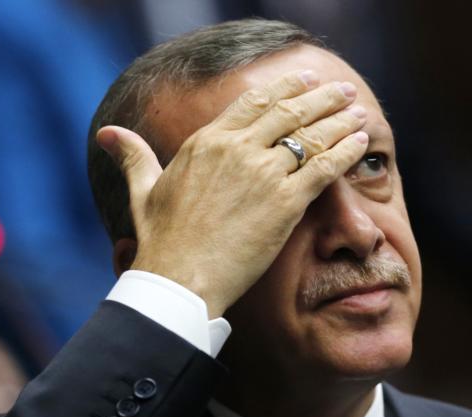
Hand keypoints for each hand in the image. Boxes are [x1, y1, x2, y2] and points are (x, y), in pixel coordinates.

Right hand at [96, 70, 368, 316]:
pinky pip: (325, 168)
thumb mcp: (142, 192)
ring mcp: (263, 173)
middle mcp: (237, 149)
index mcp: (206, 142)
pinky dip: (346, 152)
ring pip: (311, 135)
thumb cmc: (160, 243)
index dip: (282, 90)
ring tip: (359, 111)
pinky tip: (363, 142)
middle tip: (342, 91)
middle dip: (320, 98)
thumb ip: (134, 157)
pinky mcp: (285, 202)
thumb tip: (109, 133)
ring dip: (340, 120)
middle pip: (288, 111)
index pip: (252, 103)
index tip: (302, 82)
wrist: (179, 279)